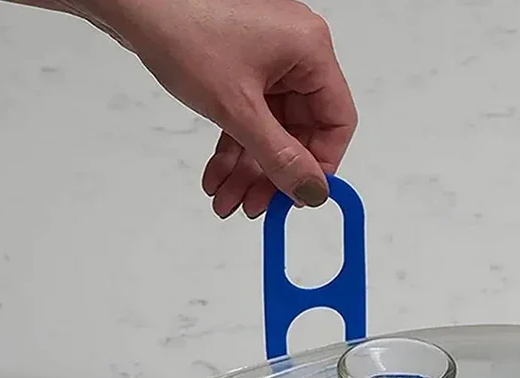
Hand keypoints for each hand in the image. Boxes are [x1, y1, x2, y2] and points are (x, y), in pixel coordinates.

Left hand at [6, 0, 357, 218]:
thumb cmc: (183, 28)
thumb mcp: (238, 109)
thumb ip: (279, 157)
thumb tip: (312, 191)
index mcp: (310, 51)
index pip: (337, 122)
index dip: (320, 166)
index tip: (298, 197)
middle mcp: (294, 52)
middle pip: (299, 132)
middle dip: (272, 175)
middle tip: (254, 206)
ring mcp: (265, 59)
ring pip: (269, 130)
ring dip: (249, 169)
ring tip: (226, 200)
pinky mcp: (238, 65)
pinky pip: (247, 116)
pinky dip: (233, 148)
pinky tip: (216, 176)